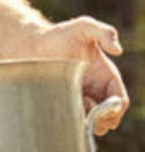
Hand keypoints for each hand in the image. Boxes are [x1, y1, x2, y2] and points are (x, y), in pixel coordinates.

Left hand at [23, 17, 128, 134]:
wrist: (30, 43)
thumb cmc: (58, 34)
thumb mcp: (84, 26)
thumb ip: (104, 32)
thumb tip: (118, 51)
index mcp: (105, 76)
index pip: (120, 100)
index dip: (117, 108)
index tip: (104, 109)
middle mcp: (95, 90)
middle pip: (110, 116)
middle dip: (105, 121)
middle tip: (91, 118)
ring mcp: (78, 97)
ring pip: (92, 121)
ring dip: (88, 124)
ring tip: (76, 115)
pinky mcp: (61, 102)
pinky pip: (72, 119)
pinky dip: (73, 123)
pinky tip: (64, 116)